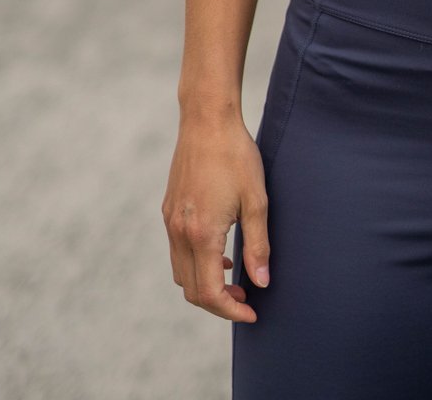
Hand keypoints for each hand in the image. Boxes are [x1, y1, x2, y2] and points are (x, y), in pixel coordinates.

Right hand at [162, 116, 270, 322]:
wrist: (207, 120)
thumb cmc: (236, 156)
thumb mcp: (256, 200)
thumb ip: (258, 245)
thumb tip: (262, 282)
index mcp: (202, 235)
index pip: (209, 293)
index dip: (230, 310)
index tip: (252, 312)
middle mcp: (179, 233)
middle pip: (192, 290)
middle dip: (218, 302)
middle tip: (247, 298)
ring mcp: (170, 222)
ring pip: (181, 273)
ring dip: (205, 284)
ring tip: (235, 277)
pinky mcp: (169, 210)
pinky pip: (178, 252)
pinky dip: (196, 263)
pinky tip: (220, 252)